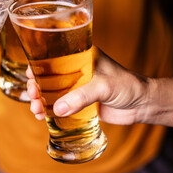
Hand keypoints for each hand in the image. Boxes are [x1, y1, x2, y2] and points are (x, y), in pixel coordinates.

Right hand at [27, 47, 149, 124]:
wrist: (143, 105)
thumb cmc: (128, 86)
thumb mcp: (104, 86)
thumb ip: (81, 96)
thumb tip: (57, 108)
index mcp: (81, 57)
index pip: (54, 56)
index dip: (38, 64)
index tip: (29, 74)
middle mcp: (76, 71)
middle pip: (48, 76)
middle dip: (36, 86)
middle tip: (33, 96)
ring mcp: (77, 88)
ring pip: (51, 93)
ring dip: (40, 100)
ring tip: (36, 110)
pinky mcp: (80, 104)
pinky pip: (60, 107)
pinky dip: (49, 112)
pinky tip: (42, 117)